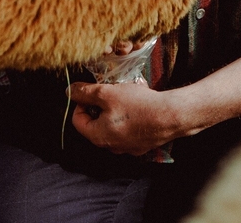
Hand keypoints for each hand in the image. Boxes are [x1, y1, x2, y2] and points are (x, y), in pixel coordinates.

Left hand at [67, 80, 193, 155]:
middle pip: (95, 124)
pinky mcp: (141, 145)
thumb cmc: (137, 105)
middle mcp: (111, 147)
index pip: (77, 121)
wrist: (170, 117)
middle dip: (100, 106)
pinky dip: (129, 119)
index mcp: (98, 137)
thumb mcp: (107, 93)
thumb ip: (86, 93)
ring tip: (126, 97)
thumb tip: (69, 91)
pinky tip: (139, 107)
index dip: (81, 103)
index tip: (92, 92)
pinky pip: (128, 131)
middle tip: (110, 93)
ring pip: (112, 127)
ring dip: (114, 111)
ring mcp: (127, 148)